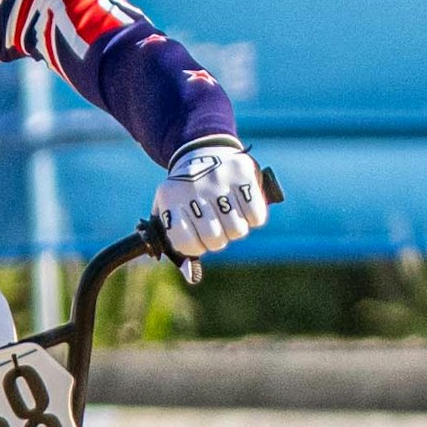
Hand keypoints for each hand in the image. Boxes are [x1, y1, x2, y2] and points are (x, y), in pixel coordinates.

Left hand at [153, 140, 266, 257]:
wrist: (202, 150)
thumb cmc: (187, 193)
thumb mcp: (174, 212)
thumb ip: (181, 244)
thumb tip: (191, 276)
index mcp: (170, 198)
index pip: (185, 242)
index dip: (196, 246)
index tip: (198, 238)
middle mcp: (193, 188)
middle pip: (215, 239)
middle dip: (218, 239)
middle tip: (217, 227)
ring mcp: (218, 180)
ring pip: (237, 230)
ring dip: (236, 228)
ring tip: (230, 216)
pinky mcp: (242, 173)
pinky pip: (256, 216)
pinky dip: (254, 217)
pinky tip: (245, 207)